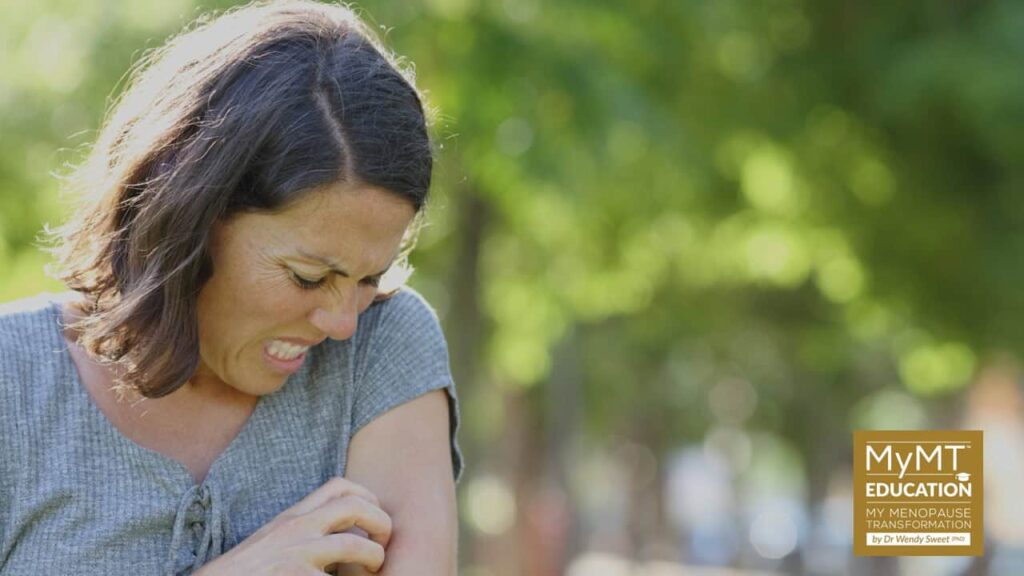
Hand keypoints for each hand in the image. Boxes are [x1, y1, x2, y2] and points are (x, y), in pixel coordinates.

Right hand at [194, 476, 391, 574]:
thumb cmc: (242, 573)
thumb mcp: (272, 542)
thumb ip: (302, 533)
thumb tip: (340, 534)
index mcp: (291, 518)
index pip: (338, 486)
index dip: (368, 497)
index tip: (376, 517)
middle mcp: (294, 530)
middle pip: (354, 506)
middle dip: (381, 522)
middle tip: (384, 544)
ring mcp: (295, 555)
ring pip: (355, 545)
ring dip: (374, 558)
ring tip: (373, 571)